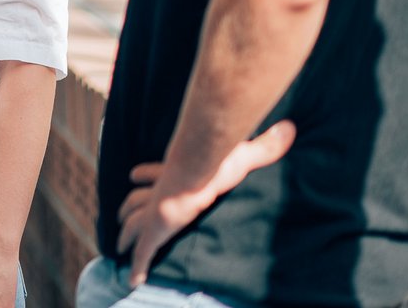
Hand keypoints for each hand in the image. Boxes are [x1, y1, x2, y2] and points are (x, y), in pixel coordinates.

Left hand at [118, 121, 295, 285]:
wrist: (196, 171)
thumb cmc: (215, 162)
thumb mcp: (241, 153)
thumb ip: (263, 146)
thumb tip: (288, 129)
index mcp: (173, 176)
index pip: (154, 174)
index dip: (145, 174)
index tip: (133, 173)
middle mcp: (159, 194)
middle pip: (136, 201)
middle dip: (127, 207)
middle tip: (119, 214)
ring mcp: (154, 212)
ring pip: (132, 224)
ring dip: (125, 234)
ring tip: (119, 243)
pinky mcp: (154, 230)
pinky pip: (143, 252)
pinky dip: (137, 266)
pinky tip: (133, 279)